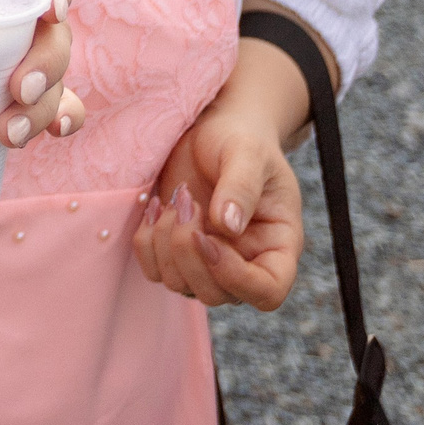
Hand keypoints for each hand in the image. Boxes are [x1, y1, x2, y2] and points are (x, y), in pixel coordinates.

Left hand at [136, 87, 304, 311]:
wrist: (213, 130)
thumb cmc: (240, 139)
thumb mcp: (247, 153)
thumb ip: (241, 186)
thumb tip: (228, 226)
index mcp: (277, 245)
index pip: (268, 292)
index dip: (236, 278)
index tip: (206, 238)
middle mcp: (246, 262)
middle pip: (216, 295)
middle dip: (189, 253)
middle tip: (186, 199)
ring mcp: (209, 261)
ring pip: (181, 284)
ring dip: (165, 244)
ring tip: (174, 196)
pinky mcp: (177, 252)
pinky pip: (155, 271)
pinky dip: (146, 244)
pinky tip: (154, 205)